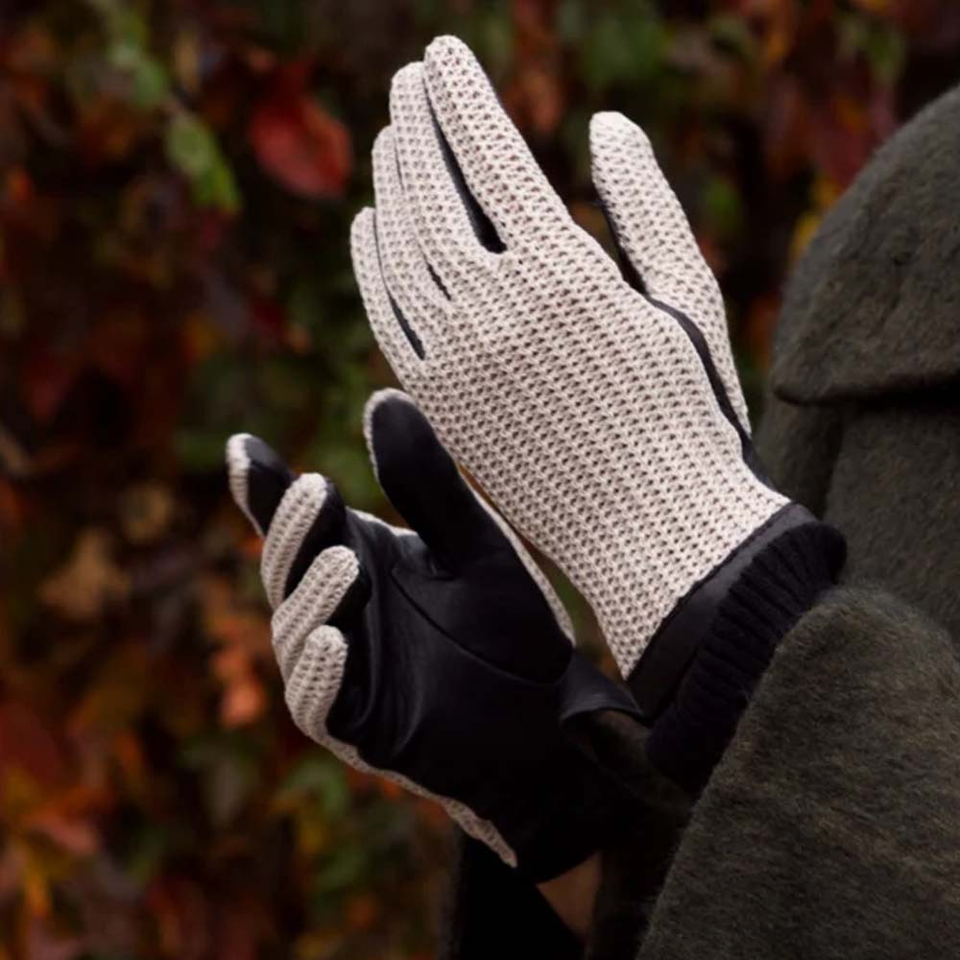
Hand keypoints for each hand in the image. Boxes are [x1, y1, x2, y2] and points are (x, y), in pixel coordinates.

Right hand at [226, 389, 636, 880]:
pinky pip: (320, 702)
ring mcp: (342, 669)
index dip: (265, 488)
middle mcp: (336, 609)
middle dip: (295, 532)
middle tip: (318, 492)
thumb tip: (383, 399)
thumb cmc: (509, 622)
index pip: (299, 521)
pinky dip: (321, 673)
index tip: (245, 447)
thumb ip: (427, 482)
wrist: (550, 709)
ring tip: (346, 561)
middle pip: (289, 567)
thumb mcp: (472, 542)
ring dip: (314, 597)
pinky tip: (337, 640)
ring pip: (297, 631)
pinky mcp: (357, 725)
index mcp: (356, 556)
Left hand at [350, 36, 821, 717]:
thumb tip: (604, 123)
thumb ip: (644, 205)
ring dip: (387, 184)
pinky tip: (368, 225)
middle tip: (406, 85)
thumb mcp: (686, 299)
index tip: (443, 55)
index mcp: (562, 271)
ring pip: (397, 249)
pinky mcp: (436, 402)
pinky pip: (386, 316)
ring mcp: (454, 358)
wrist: (651, 526)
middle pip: (430, 192)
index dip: (461, 96)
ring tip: (387, 142)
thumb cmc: (688, 411)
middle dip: (414, 126)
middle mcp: (493, 308)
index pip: (490, 154)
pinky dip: (370, 263)